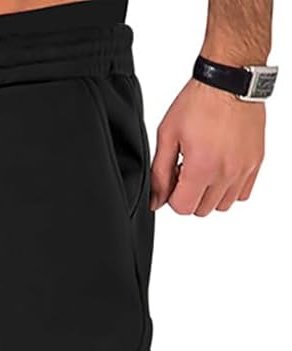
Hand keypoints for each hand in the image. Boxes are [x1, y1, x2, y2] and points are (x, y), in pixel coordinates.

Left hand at [150, 79, 265, 215]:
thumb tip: (156, 201)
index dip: (173, 196)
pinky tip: (221, 167)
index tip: (174, 176)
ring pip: (223, 205)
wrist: (229, 79)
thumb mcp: (168, 135)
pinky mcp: (256, 162)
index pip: (183, 208)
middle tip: (188, 169)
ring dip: (210, 194)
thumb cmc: (199, 101)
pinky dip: (230, 188)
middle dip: (191, 195)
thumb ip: (159, 173)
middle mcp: (226, 173)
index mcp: (202, 168)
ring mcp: (243, 169)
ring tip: (206, 167)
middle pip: (202, 210)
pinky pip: (242, 193)